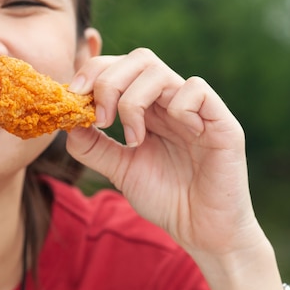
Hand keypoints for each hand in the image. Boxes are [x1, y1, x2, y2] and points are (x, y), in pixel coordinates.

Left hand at [66, 48, 260, 256]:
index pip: (118, 67)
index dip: (93, 73)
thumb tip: (68, 123)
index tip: (73, 98)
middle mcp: (169, 101)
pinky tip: (177, 134)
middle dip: (108, 81)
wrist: (201, 231)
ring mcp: (196, 109)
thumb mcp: (119, 169)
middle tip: (100, 120)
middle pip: (137, 59)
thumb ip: (93, 146)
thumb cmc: (165, 198)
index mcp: (147, 107)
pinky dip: (177, 107)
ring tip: (133, 140)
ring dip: (133, 101)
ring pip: (158, 71)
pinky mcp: (222, 123)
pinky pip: (197, 91)